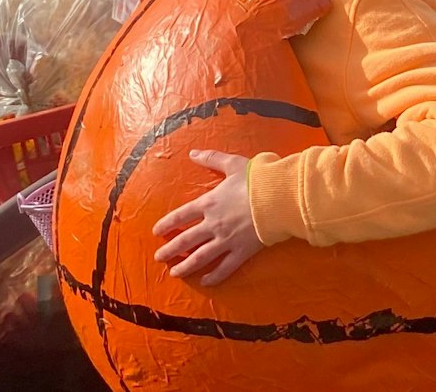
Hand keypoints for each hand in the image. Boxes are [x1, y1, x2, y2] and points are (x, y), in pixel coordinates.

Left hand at [151, 150, 262, 285]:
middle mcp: (213, 224)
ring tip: (175, 273)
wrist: (279, 197)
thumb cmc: (257, 179)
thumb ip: (211, 159)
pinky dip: (214, 276)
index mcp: (209, 203)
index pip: (181, 215)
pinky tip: (205, 282)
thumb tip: (192, 153)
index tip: (156, 231)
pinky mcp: (242, 251)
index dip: (167, 224)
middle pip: (186, 239)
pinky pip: (225, 267)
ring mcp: (227, 240)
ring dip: (186, 266)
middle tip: (159, 257)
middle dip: (170, 249)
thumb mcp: (232, 164)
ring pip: (201, 257)